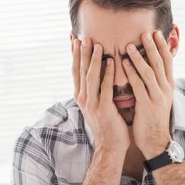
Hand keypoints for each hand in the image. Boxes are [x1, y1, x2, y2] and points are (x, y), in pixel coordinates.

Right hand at [72, 37, 130, 155]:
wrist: (110, 148)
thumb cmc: (107, 127)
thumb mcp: (97, 107)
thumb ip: (95, 92)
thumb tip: (96, 76)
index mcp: (81, 97)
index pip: (75, 72)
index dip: (74, 55)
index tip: (74, 39)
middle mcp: (83, 99)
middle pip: (80, 71)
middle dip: (82, 53)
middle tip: (83, 36)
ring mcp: (92, 104)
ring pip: (91, 77)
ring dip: (94, 59)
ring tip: (97, 44)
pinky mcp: (104, 109)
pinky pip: (105, 88)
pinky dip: (107, 74)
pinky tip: (111, 62)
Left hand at [122, 30, 174, 159]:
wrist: (155, 141)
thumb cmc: (154, 119)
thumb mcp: (159, 99)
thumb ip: (156, 84)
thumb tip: (153, 69)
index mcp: (168, 86)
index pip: (168, 61)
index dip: (163, 46)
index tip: (157, 33)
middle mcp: (165, 89)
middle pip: (160, 63)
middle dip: (153, 47)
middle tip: (146, 32)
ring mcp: (157, 97)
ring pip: (150, 72)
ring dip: (139, 57)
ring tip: (129, 45)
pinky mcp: (147, 105)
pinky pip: (139, 86)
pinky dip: (132, 73)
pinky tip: (124, 63)